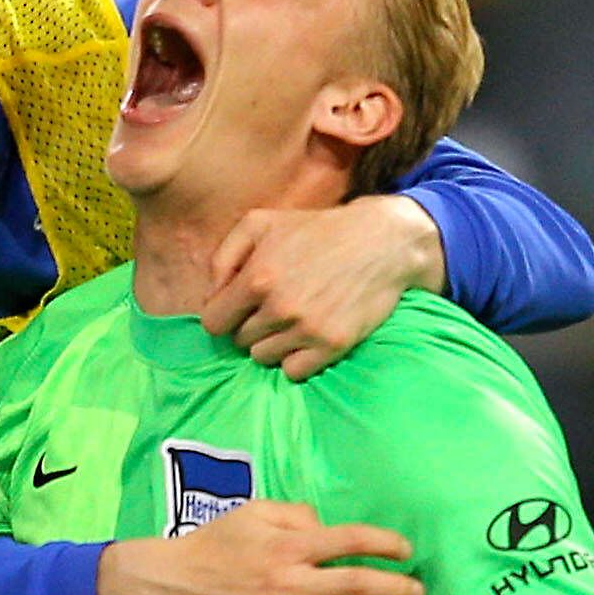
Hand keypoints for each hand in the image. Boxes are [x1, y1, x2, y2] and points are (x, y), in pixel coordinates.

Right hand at [94, 500, 421, 594]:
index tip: (406, 551)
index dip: (385, 544)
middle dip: (394, 588)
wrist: (162, 586)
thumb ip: (293, 513)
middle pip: (355, 583)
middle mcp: (290, 580)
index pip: (350, 540)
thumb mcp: (250, 513)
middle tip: (419, 593)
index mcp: (289, 544)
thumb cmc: (208, 547)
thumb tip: (325, 524)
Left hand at [196, 195, 443, 379]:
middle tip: (274, 308)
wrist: (382, 242)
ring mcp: (306, 329)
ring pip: (262, 358)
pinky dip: (295, 359)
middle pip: (239, 341)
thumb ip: (224, 256)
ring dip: (271, 343)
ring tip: (291, 321)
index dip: (224, 315)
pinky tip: (306, 337)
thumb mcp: (261, 223)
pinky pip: (293, 371)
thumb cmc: (317, 230)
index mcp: (256, 277)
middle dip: (250, 326)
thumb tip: (210, 296)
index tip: (240, 307)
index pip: (213, 323)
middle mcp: (278, 307)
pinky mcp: (331, 345)